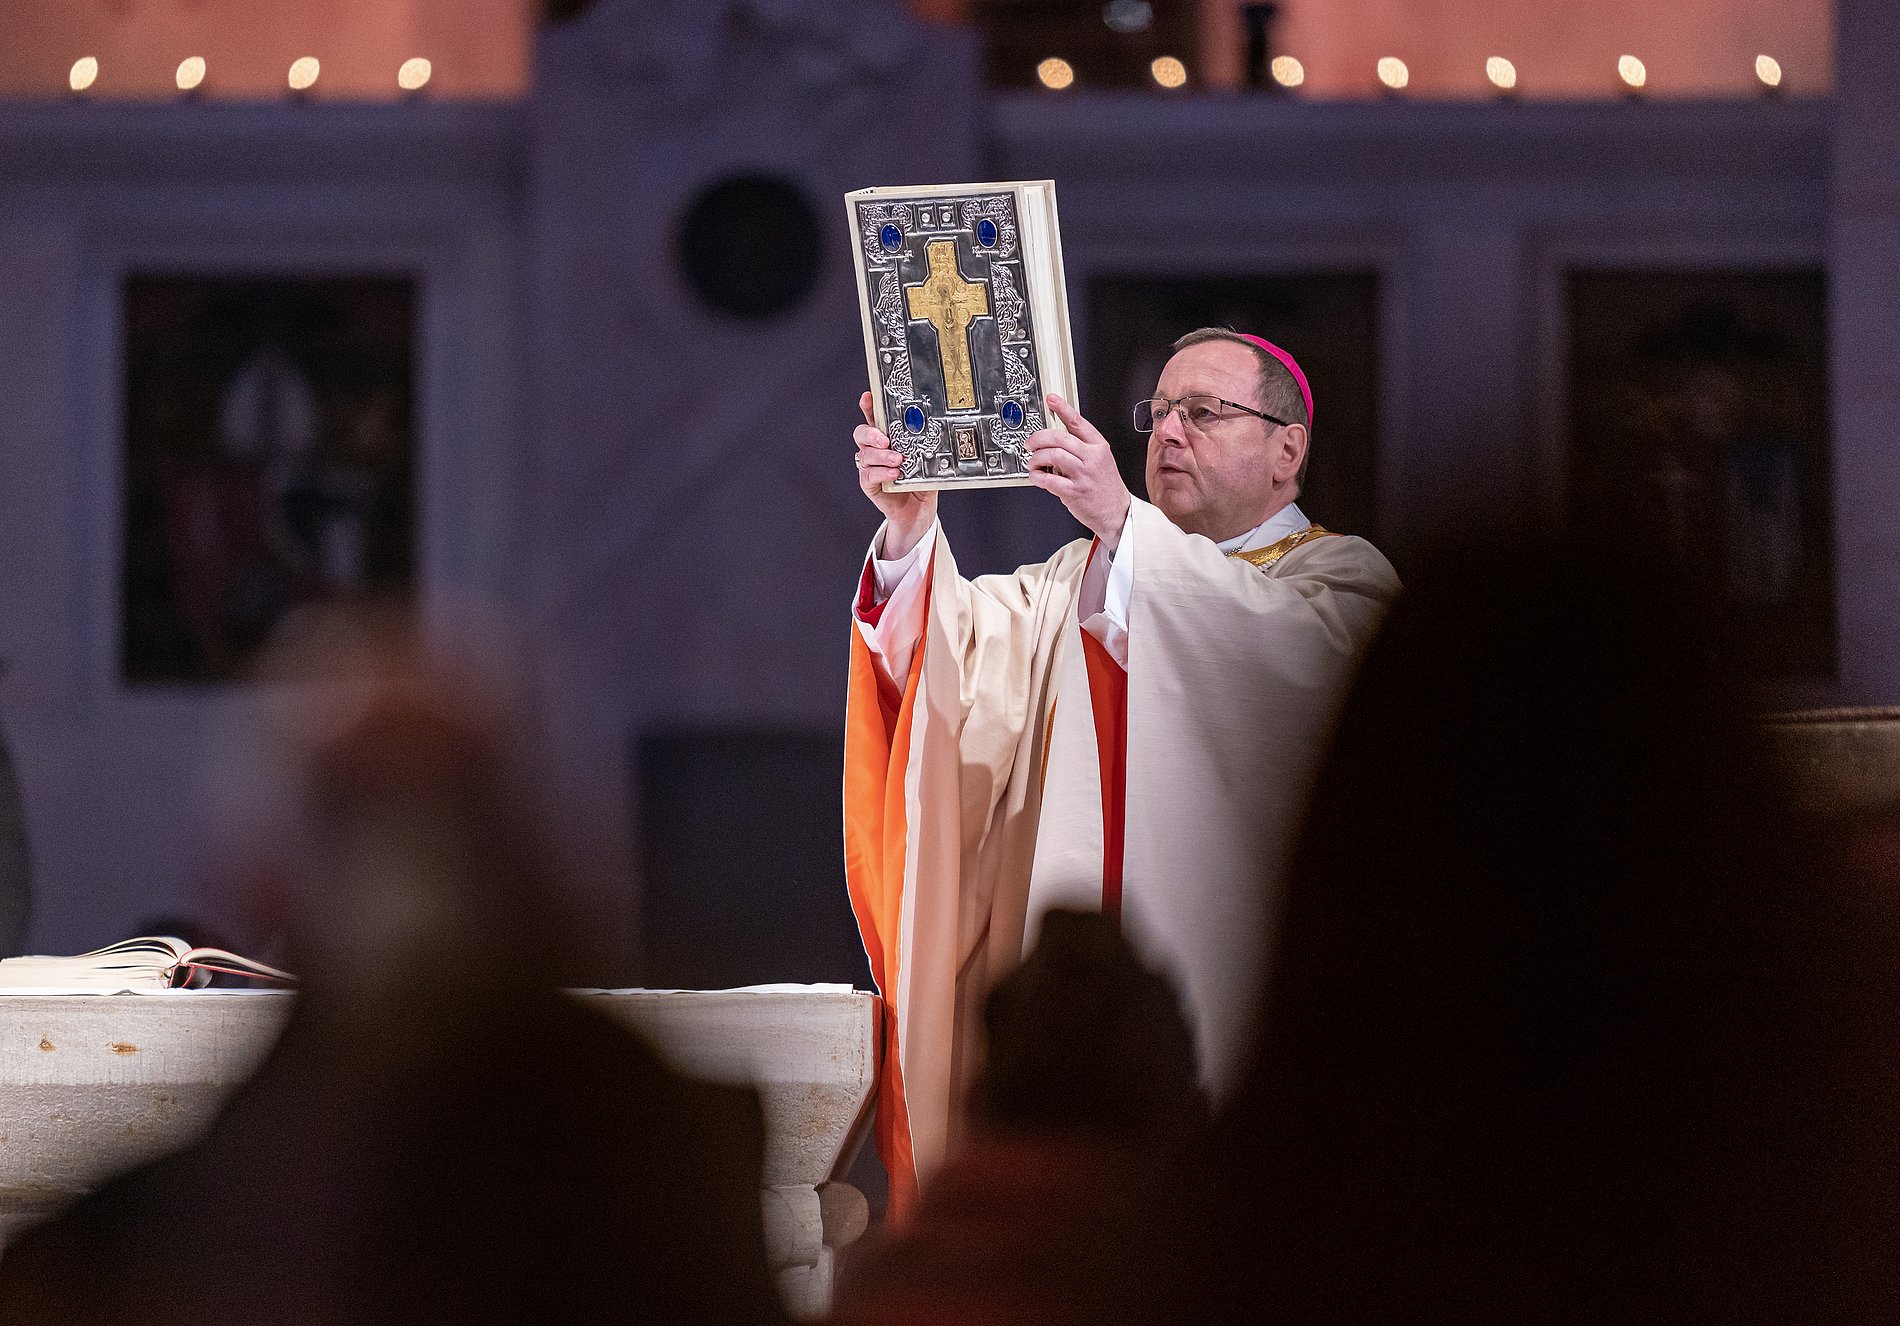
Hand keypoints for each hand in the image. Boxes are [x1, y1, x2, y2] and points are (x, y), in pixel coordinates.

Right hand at [854, 392, 936, 558]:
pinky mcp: (869, 484)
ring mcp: (871, 467)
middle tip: (885, 439)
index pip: (876, 417)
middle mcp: (876, 450)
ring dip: (881, 456)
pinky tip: (893, 473)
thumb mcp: (928, 460)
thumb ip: (927, 447)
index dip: (869, 406)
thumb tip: (937, 433)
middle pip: (862, 433)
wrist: (918, 510)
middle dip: (871, 432)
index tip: (868, 397)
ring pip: (865, 454)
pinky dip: (881, 473)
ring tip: (897, 459)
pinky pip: (868, 475)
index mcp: (888, 437)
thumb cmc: (921, 481)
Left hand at [1026, 394, 1132, 549]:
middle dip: (1038, 438)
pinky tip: (1036, 476)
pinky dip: (1037, 476)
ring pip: (1053, 456)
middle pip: (1059, 438)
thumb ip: (1081, 448)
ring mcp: (1083, 475)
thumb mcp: (1101, 460)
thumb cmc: (1106, 487)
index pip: (1078, 422)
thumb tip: (1054, 439)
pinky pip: (1049, 480)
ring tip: (1033, 463)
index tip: (1051, 399)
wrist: (1118, 512)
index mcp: (1098, 447)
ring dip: (1036, 458)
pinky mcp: (1074, 492)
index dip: (1062, 408)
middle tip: (1030, 443)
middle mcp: (1092, 458)